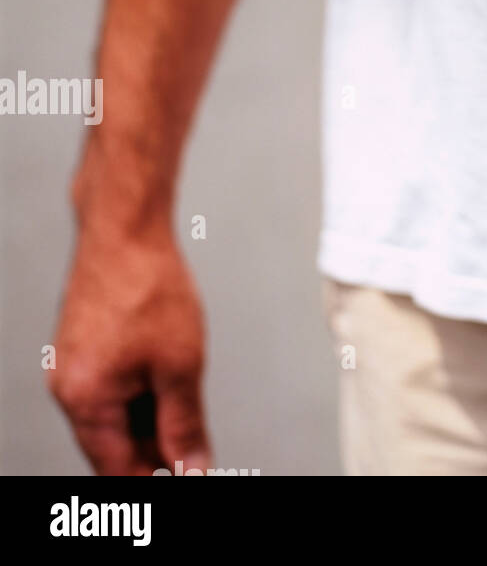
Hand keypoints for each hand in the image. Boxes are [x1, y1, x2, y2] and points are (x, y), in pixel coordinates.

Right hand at [49, 223, 210, 474]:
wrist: (127, 230)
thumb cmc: (149, 286)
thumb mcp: (181, 365)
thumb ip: (185, 424)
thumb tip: (191, 469)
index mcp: (84, 402)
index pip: (118, 469)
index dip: (153, 481)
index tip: (185, 481)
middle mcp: (69, 387)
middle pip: (113, 444)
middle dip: (154, 451)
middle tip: (193, 455)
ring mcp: (73, 365)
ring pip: (115, 413)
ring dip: (150, 420)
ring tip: (187, 413)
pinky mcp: (84, 345)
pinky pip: (111, 385)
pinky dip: (140, 392)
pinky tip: (168, 382)